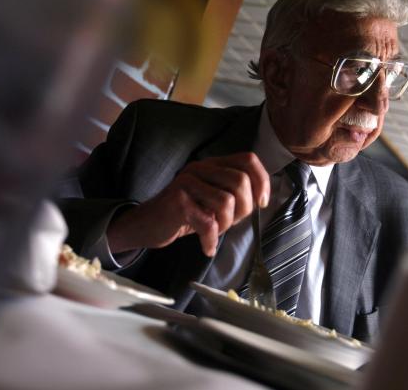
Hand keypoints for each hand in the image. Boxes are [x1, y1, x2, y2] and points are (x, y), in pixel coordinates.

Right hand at [107, 152, 269, 256]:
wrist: (146, 226)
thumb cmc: (184, 216)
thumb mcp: (213, 201)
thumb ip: (235, 195)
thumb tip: (261, 198)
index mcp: (212, 164)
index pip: (248, 160)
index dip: (261, 181)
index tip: (261, 203)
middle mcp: (200, 168)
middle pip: (240, 181)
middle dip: (243, 210)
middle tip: (229, 224)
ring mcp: (187, 181)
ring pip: (227, 201)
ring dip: (225, 224)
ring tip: (213, 232)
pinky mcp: (178, 201)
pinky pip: (208, 222)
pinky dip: (210, 240)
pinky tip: (206, 246)